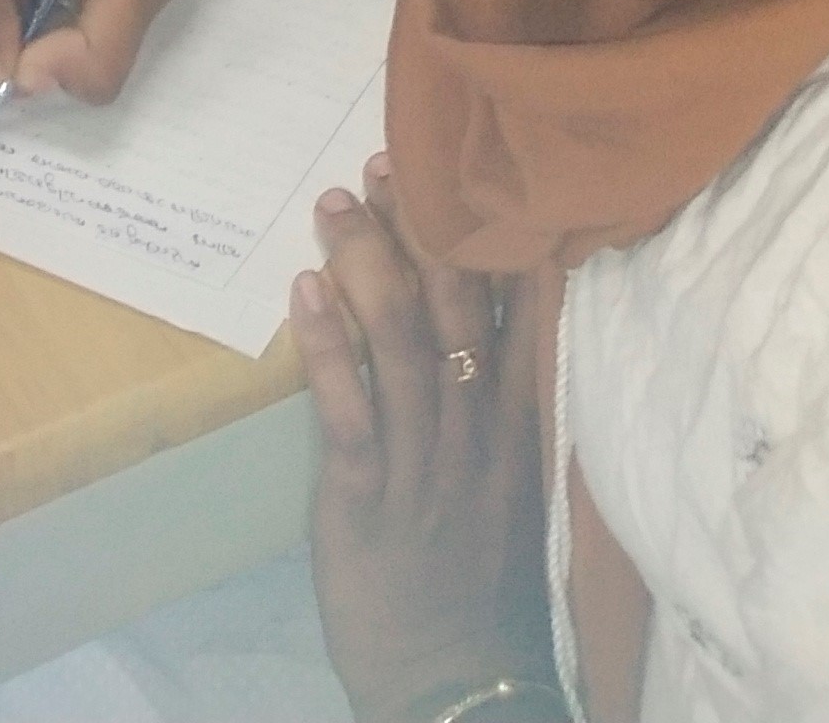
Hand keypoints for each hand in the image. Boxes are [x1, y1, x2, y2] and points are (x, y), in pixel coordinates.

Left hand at [295, 167, 550, 722]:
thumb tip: (496, 307)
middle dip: (421, 231)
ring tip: (334, 204)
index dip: (490, 237)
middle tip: (388, 159)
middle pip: (455, 313)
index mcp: (523, 429)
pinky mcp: (366, 501)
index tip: (466, 168)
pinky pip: (350, 412)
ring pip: (400, 347)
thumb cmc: (482, 578)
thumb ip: (511, 402)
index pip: (521, 314)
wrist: (458, 688)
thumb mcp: (518, 483)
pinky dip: (328, 347)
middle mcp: (480, 437)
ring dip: (365, 266)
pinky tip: (305, 291)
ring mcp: (424, 467)